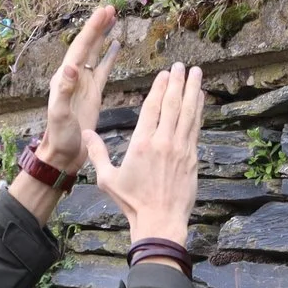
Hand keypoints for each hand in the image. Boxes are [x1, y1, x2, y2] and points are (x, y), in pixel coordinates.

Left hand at [34, 6, 121, 176]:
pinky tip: (117, 45)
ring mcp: (84, 83)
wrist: (63, 153)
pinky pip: (103, 69)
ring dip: (103, 36)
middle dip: (97, 26)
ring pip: (95, 53)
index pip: (80, 48)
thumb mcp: (60, 115)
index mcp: (65, 78)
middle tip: (110, 8)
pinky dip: (110, 55)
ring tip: (113, 18)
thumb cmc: (60, 137)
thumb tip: (71, 68)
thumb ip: (64, 92)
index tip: (103, 13)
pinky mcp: (93, 92)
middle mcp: (73, 76)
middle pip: (87, 45)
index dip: (92, 30)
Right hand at [90, 63, 205, 245]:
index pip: (152, 108)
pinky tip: (201, 99)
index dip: (159, 88)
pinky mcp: (192, 158)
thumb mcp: (107, 178)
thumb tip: (86, 133)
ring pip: (188, 113)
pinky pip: (196, 128)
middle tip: (182, 66)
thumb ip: (97, 153)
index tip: (165, 73)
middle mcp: (163, 142)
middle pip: (172, 104)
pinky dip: (199, 111)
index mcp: (141, 144)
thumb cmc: (132, 202)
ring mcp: (180, 149)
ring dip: (193, 91)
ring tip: (197, 73)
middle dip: (178, 82)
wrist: (160, 221)